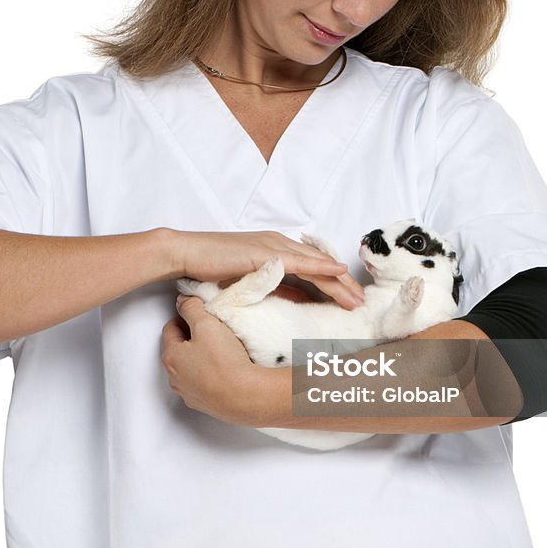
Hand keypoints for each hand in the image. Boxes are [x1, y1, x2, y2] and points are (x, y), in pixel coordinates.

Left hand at [161, 294, 284, 426]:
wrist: (245, 396)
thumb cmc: (224, 362)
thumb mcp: (206, 324)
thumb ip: (191, 308)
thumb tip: (183, 301)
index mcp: (170, 356)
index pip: (170, 328)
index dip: (184, 317)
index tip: (198, 314)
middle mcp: (175, 378)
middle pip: (179, 349)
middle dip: (192, 337)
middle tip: (211, 330)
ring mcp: (189, 393)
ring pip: (190, 367)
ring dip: (200, 357)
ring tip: (221, 350)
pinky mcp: (204, 404)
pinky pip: (203, 383)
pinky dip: (210, 374)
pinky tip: (225, 369)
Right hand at [167, 229, 364, 308]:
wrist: (185, 253)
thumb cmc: (210, 269)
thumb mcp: (250, 283)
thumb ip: (275, 288)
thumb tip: (300, 301)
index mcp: (275, 249)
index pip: (312, 267)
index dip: (333, 284)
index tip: (349, 301)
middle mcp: (279, 243)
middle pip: (320, 265)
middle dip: (343, 286)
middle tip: (362, 304)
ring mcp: (272, 245)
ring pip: (315, 265)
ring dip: (338, 283)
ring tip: (356, 300)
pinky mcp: (264, 252)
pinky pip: (299, 261)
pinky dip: (321, 267)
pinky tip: (338, 272)